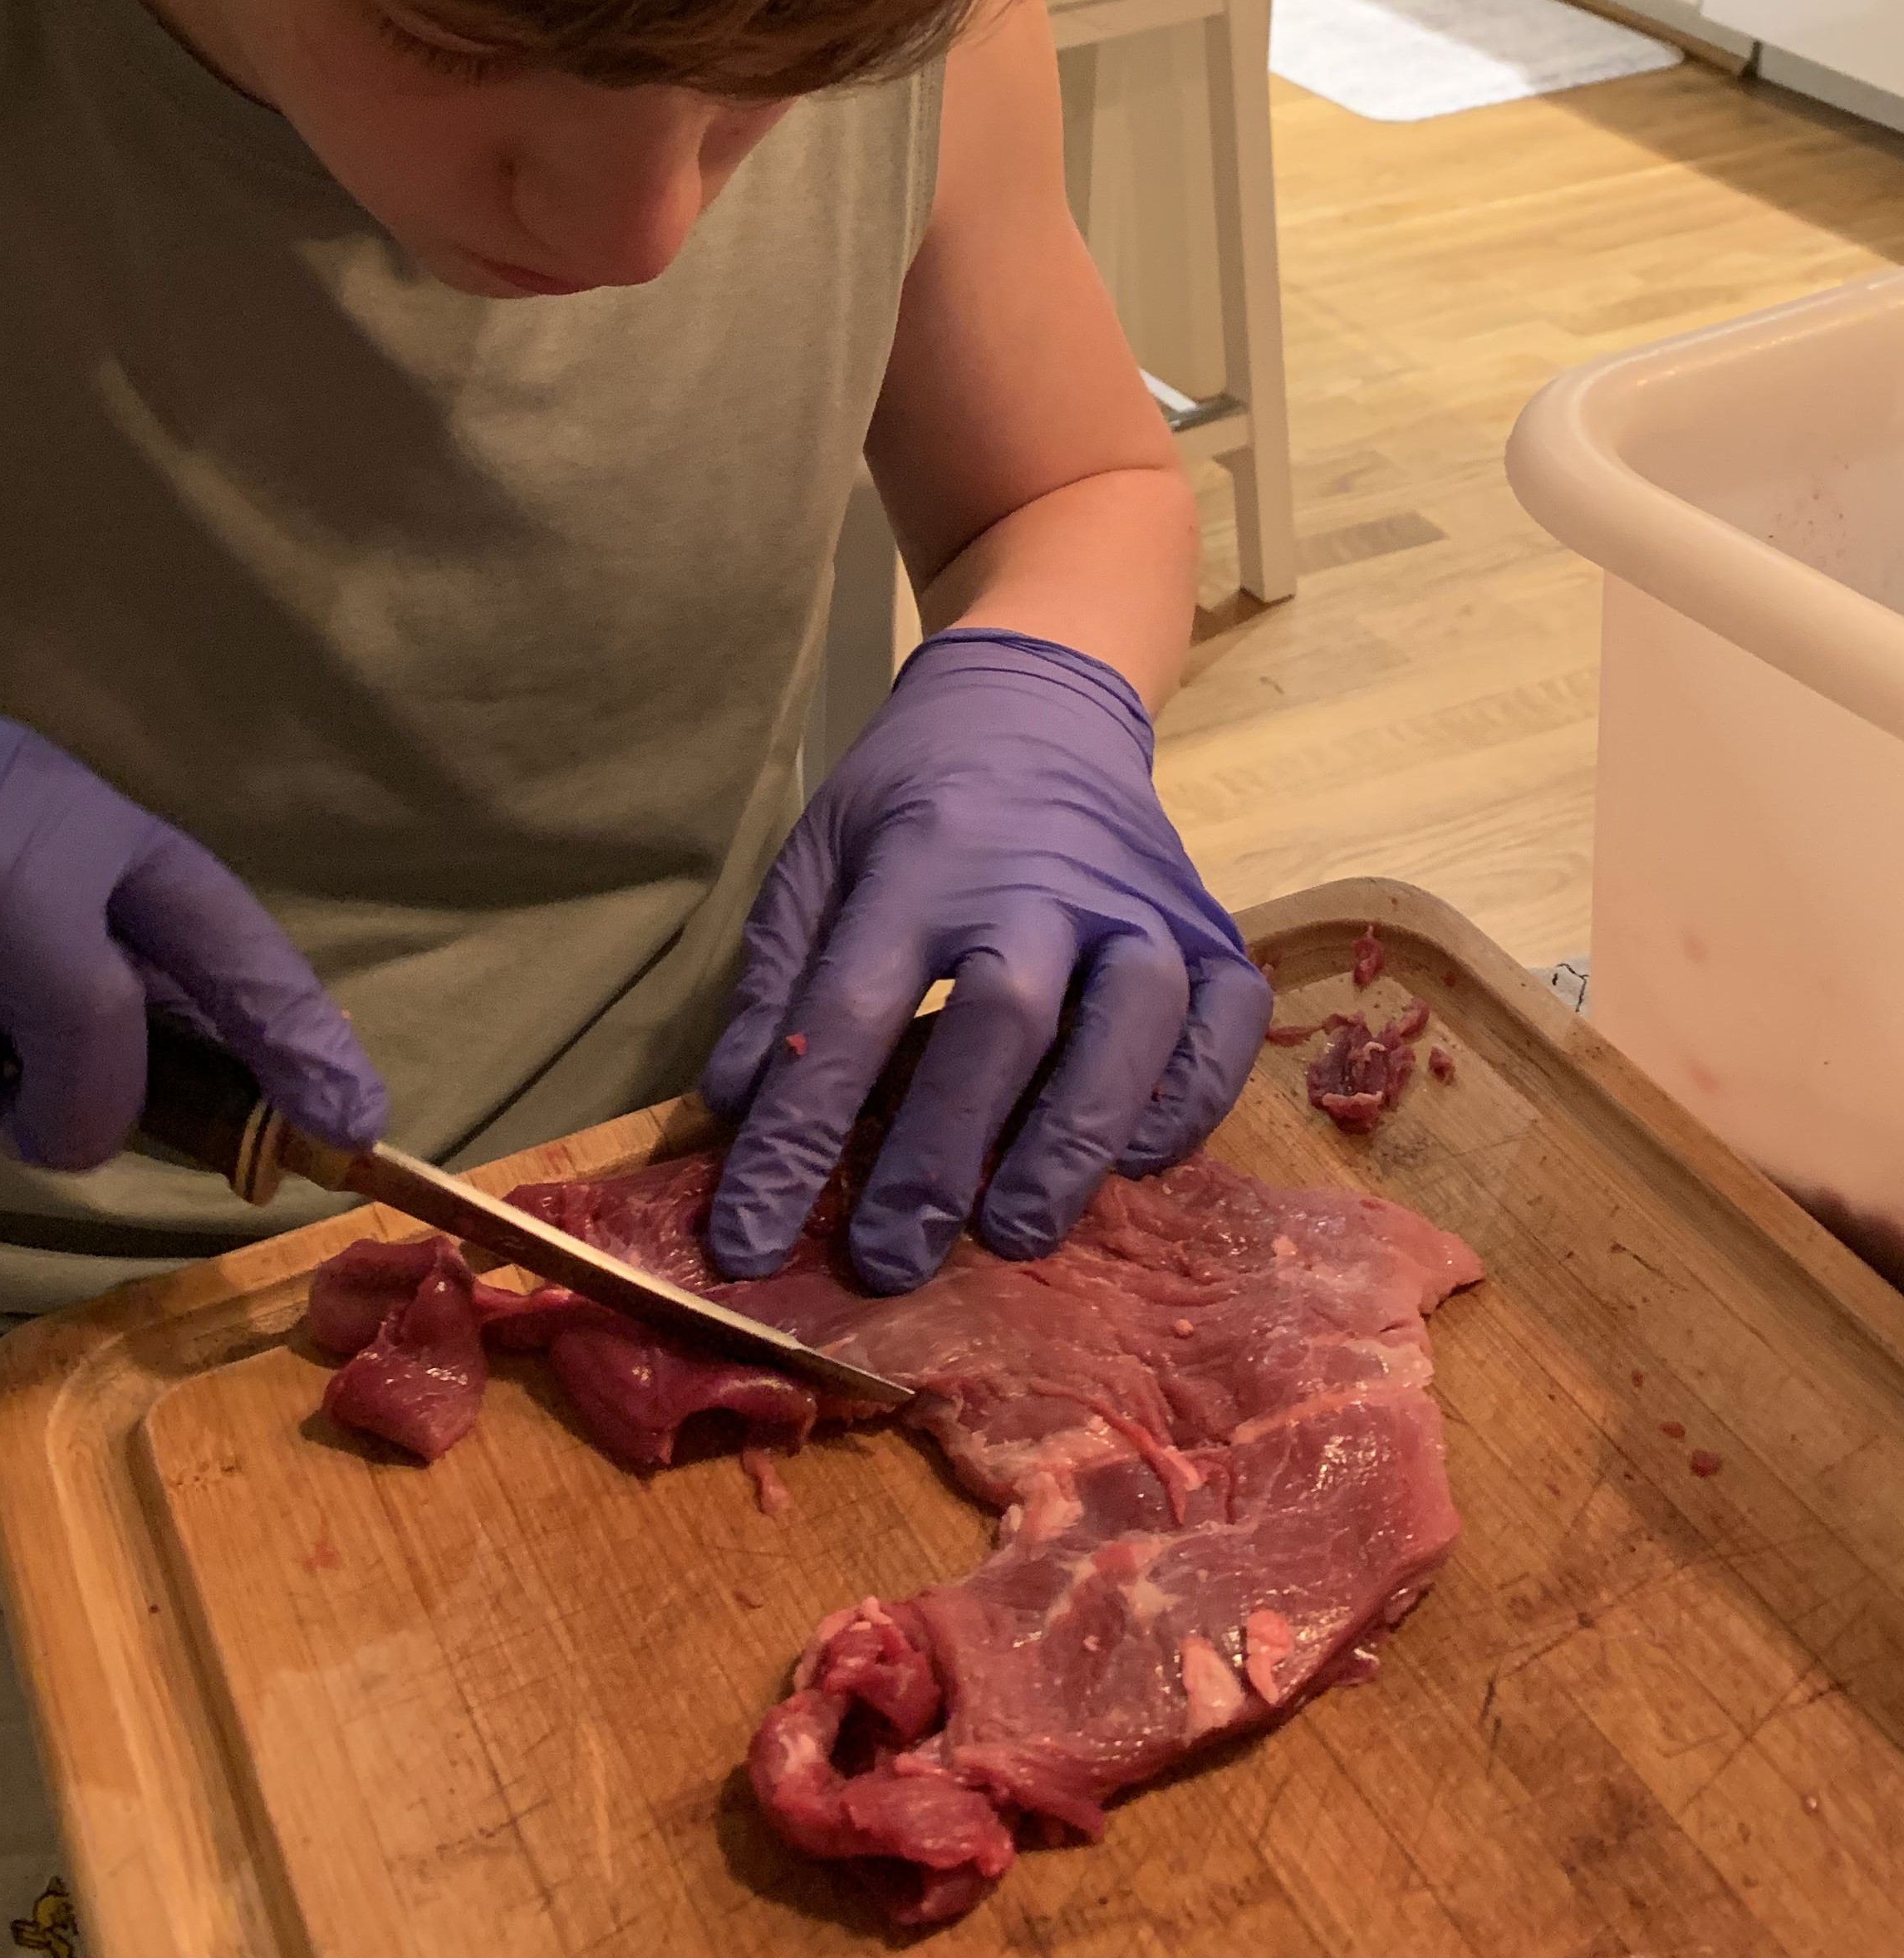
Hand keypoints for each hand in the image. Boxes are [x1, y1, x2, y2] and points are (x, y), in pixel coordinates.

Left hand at [701, 629, 1266, 1291]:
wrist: (1041, 697)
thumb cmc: (913, 794)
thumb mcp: (818, 853)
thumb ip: (776, 975)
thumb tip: (733, 1106)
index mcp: (918, 862)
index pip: (848, 1011)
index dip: (796, 1134)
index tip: (748, 1241)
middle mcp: (1037, 881)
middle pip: (1001, 1021)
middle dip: (943, 1152)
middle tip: (891, 1261)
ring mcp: (1135, 901)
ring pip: (1130, 1023)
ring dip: (1075, 1138)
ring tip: (1018, 1235)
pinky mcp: (1207, 924)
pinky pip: (1224, 1021)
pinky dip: (1191, 1098)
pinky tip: (1134, 1161)